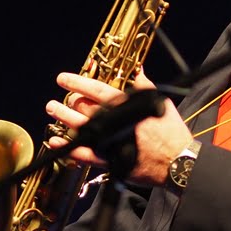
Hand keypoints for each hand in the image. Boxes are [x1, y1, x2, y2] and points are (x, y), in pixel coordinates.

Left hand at [45, 68, 193, 186]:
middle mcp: (115, 122)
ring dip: (63, 117)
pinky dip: (67, 147)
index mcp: (126, 106)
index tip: (63, 79)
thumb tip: (138, 70)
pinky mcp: (109, 160)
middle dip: (69, 101)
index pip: (96, 90)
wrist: (177, 161)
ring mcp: (110, 142)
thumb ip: (145, 85)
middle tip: (59, 98)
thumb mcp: (160, 102)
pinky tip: (55, 141)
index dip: (77, 82)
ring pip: (80, 127)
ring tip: (53, 110)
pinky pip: (83, 154)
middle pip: (84, 108)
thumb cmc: (171, 131)